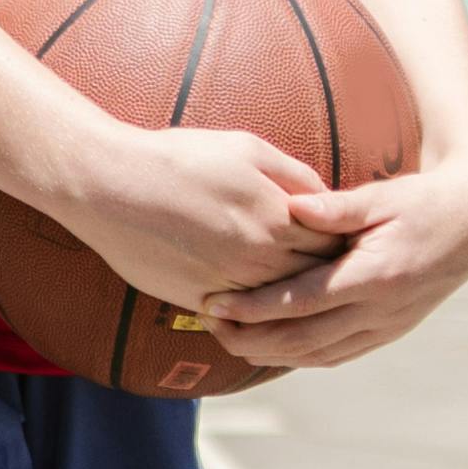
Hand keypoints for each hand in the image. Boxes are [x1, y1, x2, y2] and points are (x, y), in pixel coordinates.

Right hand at [49, 109, 367, 338]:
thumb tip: (324, 199)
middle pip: (313, 282)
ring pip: (279, 309)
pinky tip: (262, 306)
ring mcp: (228, 287)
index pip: (333, 246)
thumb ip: (294, 176)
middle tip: (345, 275)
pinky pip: (241, 319)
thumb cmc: (179, 158)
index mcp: (277, 220)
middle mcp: (258, 260)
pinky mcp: (197, 302)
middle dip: (330, 279)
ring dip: (294, 304)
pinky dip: (256, 316)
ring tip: (309, 297)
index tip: (357, 244)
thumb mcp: (247, 149)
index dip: (347, 246)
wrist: (110, 185)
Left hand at [193, 144, 467, 371]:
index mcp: (375, 275)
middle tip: (208, 324)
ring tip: (228, 338)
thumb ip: (337, 207)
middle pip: (302, 340)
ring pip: (317, 355)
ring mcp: (386, 327)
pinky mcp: (388, 333)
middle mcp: (380, 311)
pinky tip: (269, 347)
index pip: (302, 302)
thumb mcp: (383, 196)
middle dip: (250, 338)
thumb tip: (292, 206)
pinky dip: (299, 356)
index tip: (214, 303)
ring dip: (269, 353)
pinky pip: (336, 356)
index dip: (254, 308)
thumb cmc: (421, 201)